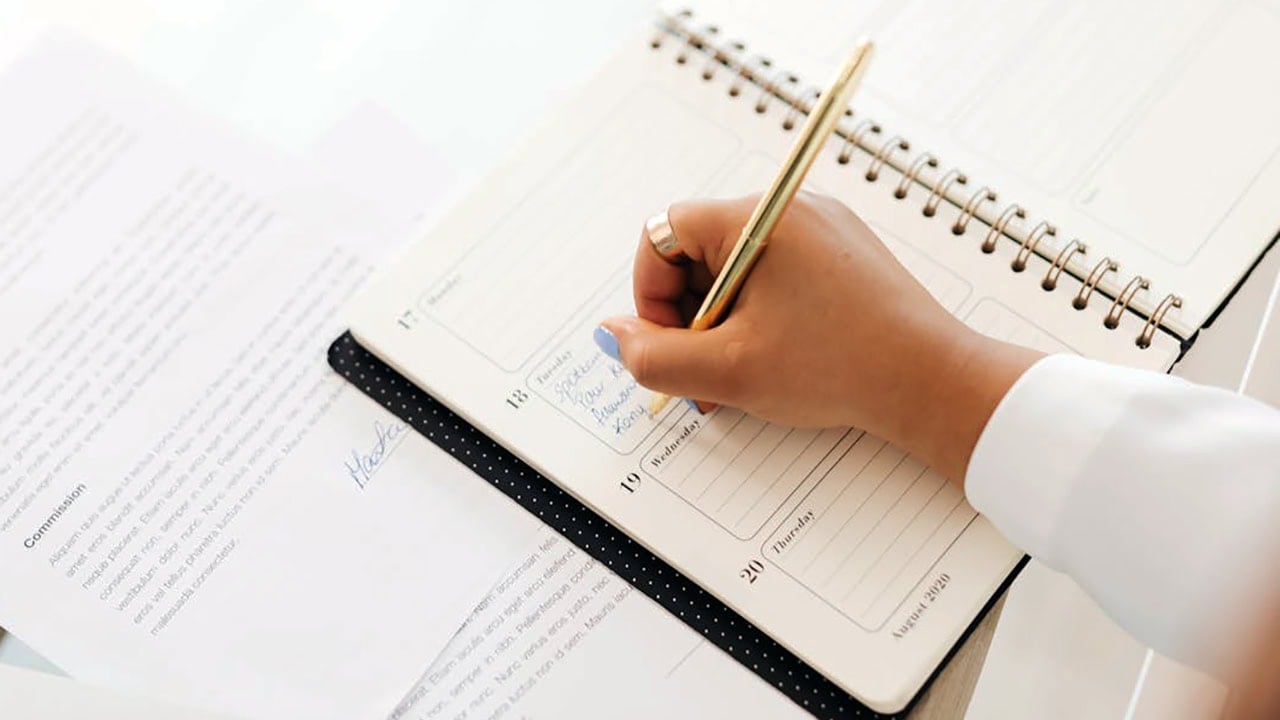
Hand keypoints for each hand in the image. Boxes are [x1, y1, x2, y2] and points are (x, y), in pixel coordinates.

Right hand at [598, 192, 1041, 483]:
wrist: (934, 384)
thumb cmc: (840, 367)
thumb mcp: (728, 371)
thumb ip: (654, 356)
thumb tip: (614, 335)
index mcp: (757, 218)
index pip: (663, 233)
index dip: (650, 294)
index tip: (667, 344)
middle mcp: (790, 210)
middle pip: (700, 252)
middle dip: (688, 317)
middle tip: (703, 373)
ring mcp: (823, 231)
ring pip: (738, 270)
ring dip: (722, 323)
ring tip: (740, 376)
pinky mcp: (845, 257)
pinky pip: (778, 277)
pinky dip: (761, 317)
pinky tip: (776, 363)